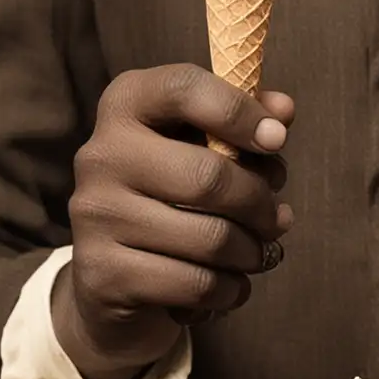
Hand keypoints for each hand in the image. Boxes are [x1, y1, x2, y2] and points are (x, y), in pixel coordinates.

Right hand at [52, 63, 293, 378]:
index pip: (184, 88)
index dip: (240, 111)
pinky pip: (194, 284)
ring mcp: (96, 215)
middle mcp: (101, 154)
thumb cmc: (172, 192)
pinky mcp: (104, 274)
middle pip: (208, 176)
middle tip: (278, 217)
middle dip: (259, 202)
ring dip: (252, 252)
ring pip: (209, 240)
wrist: (112, 274)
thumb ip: (245, 121)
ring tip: (260, 252)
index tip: (278, 139)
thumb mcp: (204, 145)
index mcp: (126, 104)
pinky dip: (229, 289)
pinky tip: (232, 284)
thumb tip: (283, 111)